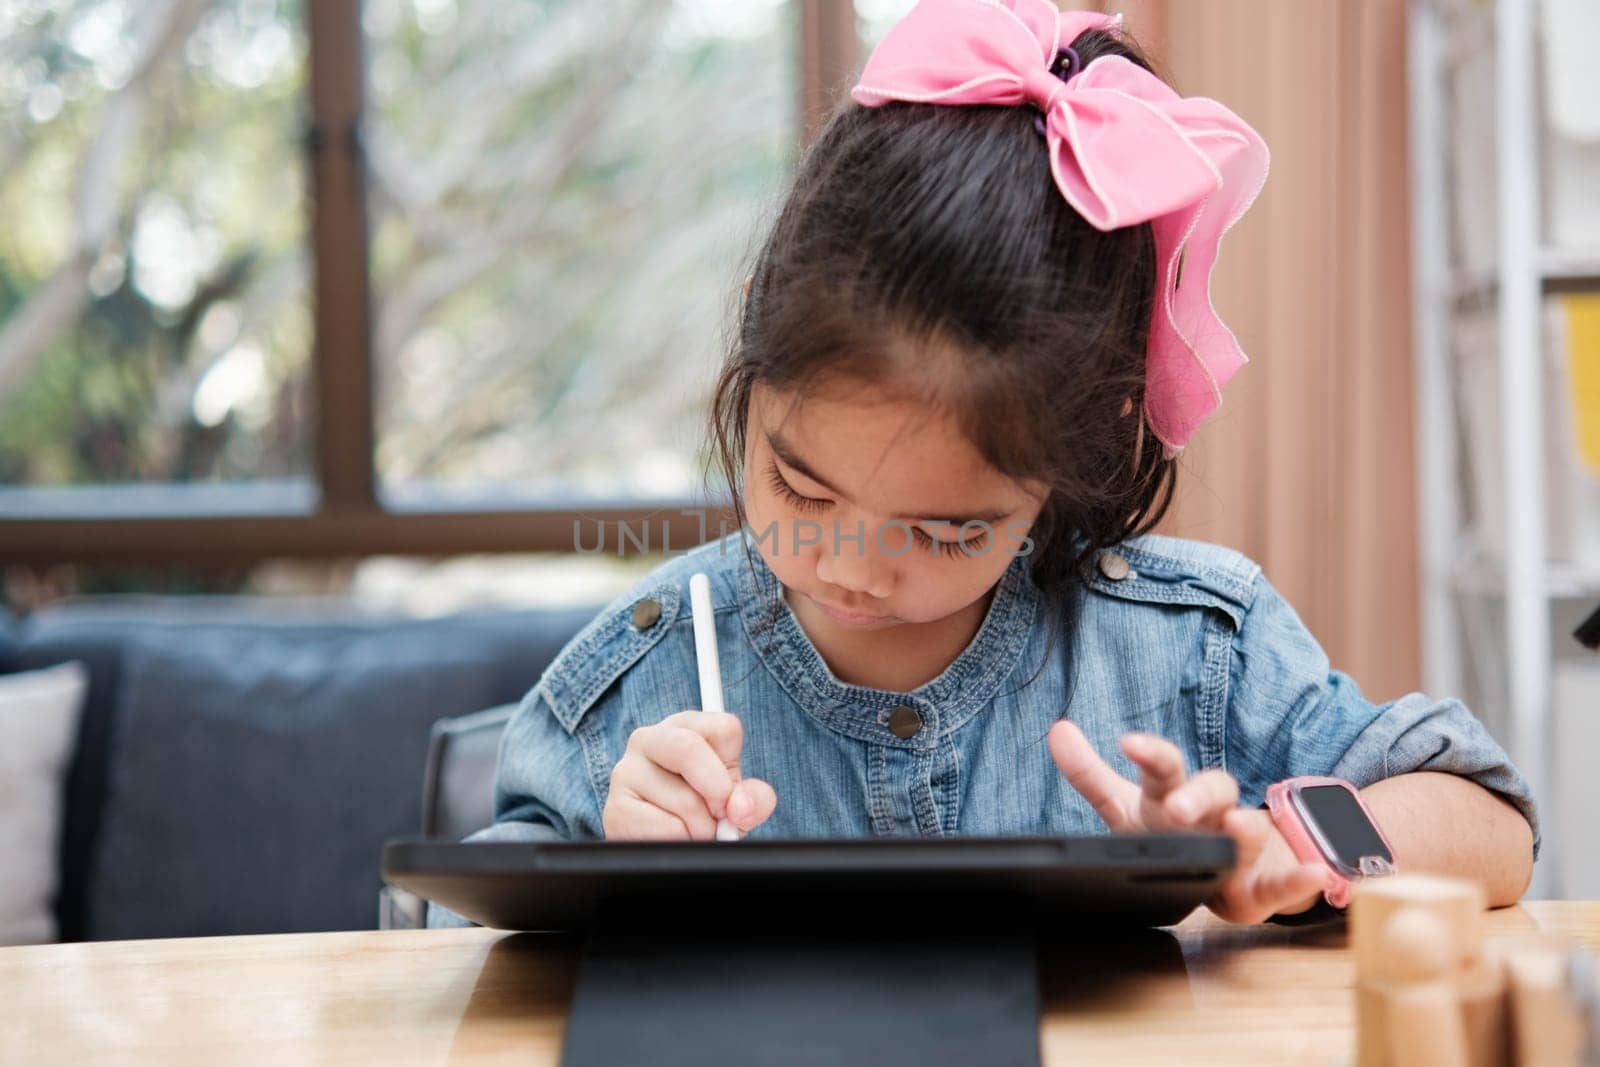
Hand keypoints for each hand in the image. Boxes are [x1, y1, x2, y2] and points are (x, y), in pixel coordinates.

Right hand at [604, 710, 777, 839]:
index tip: (729, 792)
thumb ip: (753, 798)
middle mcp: (650, 739)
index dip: (732, 767)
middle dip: (716, 791)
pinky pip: (665, 829)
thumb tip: (740, 807)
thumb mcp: (734, 800)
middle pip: (690, 748)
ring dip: (701, 829)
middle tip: (718, 816)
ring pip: (683, 799)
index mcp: (685, 726)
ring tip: (691, 830)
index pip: (724, 727)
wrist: (658, 844)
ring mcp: (626, 771)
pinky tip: (671, 838)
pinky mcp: (616, 808)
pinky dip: (681, 842)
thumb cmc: (700, 812)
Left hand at [1047, 720, 1330, 923]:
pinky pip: (1284, 884)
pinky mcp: (1263, 888)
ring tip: (1240, 826)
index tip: (1129, 742)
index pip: (1164, 766)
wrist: (1235, 871)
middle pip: (1211, 791)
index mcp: (1174, 795)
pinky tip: (1317, 874)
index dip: (1149, 753)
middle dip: (1195, 795)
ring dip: (1246, 829)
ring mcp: (1242, 848)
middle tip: (1177, 806)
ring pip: (1248, 833)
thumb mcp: (1127, 808)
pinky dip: (1301, 879)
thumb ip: (1091, 774)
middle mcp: (1212, 814)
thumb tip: (1056, 729)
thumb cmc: (1176, 834)